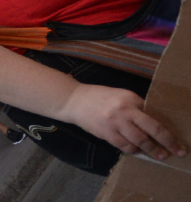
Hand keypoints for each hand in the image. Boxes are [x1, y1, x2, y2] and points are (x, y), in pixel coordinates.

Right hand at [60, 84, 187, 159]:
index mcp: (130, 98)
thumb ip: (134, 106)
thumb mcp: (119, 95)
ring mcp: (115, 123)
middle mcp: (125, 110)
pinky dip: (134, 150)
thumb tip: (150, 122)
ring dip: (152, 150)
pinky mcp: (106, 133)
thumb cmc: (98, 97)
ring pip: (140, 140)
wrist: (73, 100)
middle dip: (167, 141)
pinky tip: (139, 152)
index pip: (153, 114)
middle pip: (152, 128)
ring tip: (160, 156)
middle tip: (178, 151)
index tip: (174, 136)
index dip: (164, 126)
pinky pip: (125, 146)